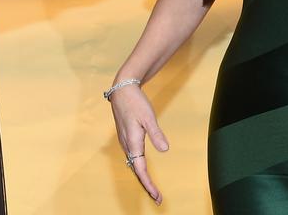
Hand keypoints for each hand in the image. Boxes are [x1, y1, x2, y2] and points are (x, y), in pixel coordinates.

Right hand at [110, 82, 168, 203]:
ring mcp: (125, 141)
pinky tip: (143, 170)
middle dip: (146, 185)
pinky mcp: (126, 137)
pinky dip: (139, 167)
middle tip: (158, 198)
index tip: (157, 196)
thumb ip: (156, 134)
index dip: (149, 184)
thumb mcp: (148, 117)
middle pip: (136, 170)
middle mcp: (127, 144)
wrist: (122, 89)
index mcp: (132, 142)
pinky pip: (132, 157)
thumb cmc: (135, 102)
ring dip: (142, 177)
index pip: (141, 169)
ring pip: (133, 164)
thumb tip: (165, 150)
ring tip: (152, 189)